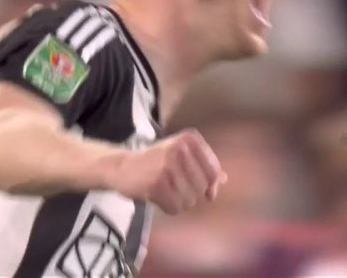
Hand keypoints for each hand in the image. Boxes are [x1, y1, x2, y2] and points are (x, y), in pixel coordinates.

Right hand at [107, 129, 227, 214]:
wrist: (122, 166)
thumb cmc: (157, 161)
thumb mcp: (181, 155)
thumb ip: (203, 165)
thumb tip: (223, 180)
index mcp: (190, 138)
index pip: (213, 171)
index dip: (211, 185)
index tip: (206, 191)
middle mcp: (180, 149)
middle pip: (202, 187)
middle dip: (192, 193)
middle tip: (176, 188)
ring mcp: (168, 166)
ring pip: (190, 200)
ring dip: (180, 202)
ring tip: (167, 191)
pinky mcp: (156, 183)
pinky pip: (175, 208)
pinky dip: (169, 208)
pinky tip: (159, 197)